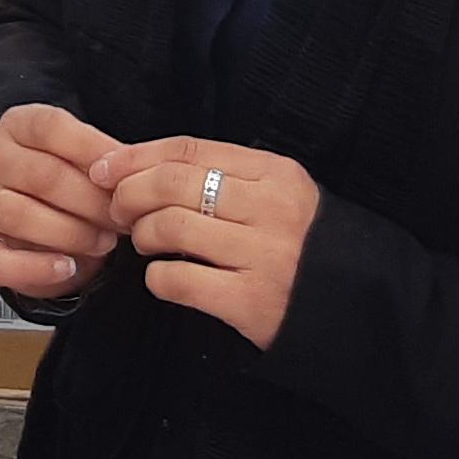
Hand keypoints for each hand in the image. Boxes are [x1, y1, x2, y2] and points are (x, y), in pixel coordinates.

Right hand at [0, 103, 128, 299]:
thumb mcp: (88, 159)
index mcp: (18, 126)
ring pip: (20, 215)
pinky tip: (67, 267)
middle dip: (92, 202)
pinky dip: (36, 268)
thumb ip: (105, 160)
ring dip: (72, 233)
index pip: (51, 127)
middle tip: (123, 219)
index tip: (125, 176)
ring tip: (104, 242)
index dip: (93, 152)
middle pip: (42, 175)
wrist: (47, 217)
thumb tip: (126, 169)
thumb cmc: (72, 183)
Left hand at [94, 137, 320, 348]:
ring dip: (143, 235)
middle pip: (172, 183)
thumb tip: (134, 166)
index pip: (188, 150)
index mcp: (276, 174)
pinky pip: (179, 280)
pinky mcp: (252, 301)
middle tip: (120, 212)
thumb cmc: (298, 245)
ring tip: (146, 244)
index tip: (105, 170)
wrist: (352, 308)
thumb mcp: (275, 195)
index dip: (136, 157)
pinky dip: (157, 278)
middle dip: (129, 195)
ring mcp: (264, 256)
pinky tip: (164, 278)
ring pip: (170, 226)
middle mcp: (272, 209)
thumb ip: (220, 176)